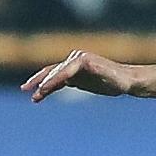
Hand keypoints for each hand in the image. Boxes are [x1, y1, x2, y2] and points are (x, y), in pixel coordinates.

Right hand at [24, 49, 139, 101]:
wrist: (126, 80)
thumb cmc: (119, 80)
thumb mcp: (110, 76)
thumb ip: (97, 70)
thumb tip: (85, 63)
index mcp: (81, 59)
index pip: (62, 72)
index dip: (51, 82)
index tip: (42, 91)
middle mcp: (75, 60)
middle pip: (54, 72)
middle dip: (42, 83)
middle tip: (30, 92)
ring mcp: (74, 67)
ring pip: (53, 76)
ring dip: (41, 85)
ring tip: (30, 94)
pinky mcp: (75, 76)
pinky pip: (58, 81)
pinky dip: (49, 88)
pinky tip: (40, 95)